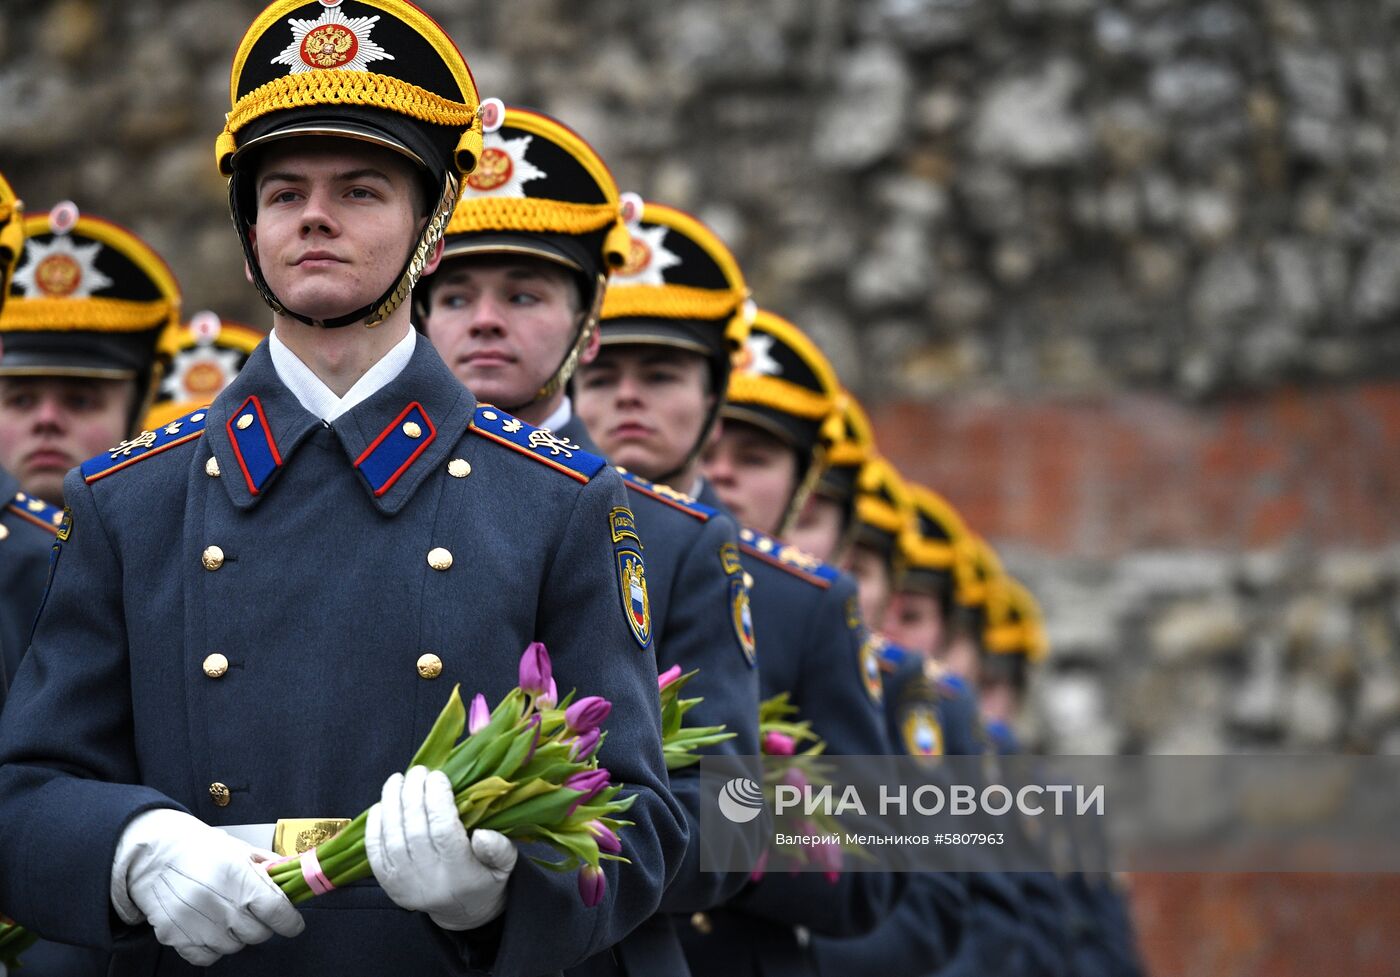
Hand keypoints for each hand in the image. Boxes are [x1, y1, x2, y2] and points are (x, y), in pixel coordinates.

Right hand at [111, 809, 303, 965]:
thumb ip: (269, 867)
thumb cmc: (200, 848)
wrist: (154, 854)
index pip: (277, 911)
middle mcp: (218, 903)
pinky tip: (209, 927)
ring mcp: (195, 924)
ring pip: (234, 947)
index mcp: (238, 877)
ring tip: (225, 914)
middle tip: (252, 910)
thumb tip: (294, 879)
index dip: (290, 921)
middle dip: (261, 924)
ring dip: (236, 935)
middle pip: (257, 934)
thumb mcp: (239, 849)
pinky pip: (206, 957)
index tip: (293, 923)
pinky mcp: (175, 937)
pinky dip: (212, 947)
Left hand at [366, 766, 517, 930]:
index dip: (437, 799)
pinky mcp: (389, 884)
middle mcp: (429, 880)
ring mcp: (405, 883)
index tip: (438, 775)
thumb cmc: (485, 878)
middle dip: (413, 794)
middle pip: (414, 829)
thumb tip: (481, 834)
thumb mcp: (505, 865)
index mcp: (460, 873)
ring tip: (397, 780)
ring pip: (392, 837)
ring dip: (391, 803)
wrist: (461, 912)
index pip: (443, 830)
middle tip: (418, 771)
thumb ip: (499, 848)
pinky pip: (375, 852)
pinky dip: (374, 826)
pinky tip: (381, 805)